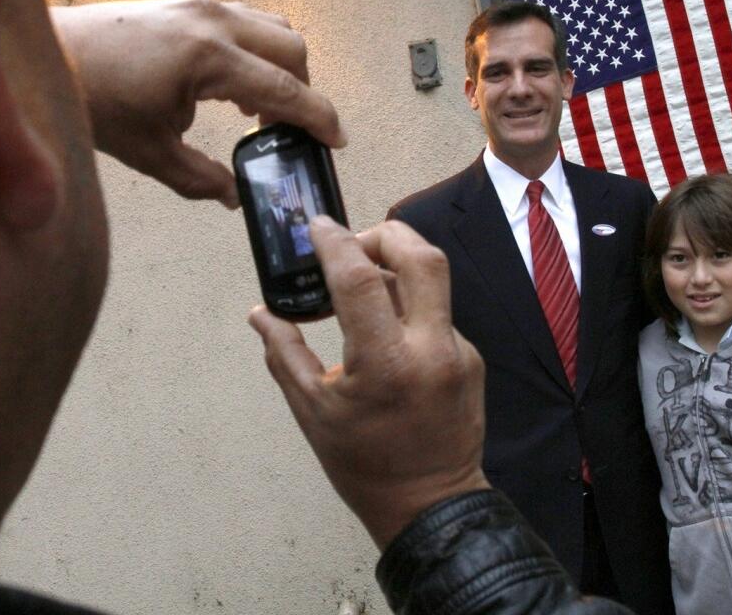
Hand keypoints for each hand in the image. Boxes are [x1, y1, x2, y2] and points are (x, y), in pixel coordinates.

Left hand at [51, 0, 344, 206]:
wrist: (48, 50)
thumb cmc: (91, 97)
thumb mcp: (148, 151)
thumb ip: (199, 178)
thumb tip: (234, 196)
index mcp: (209, 58)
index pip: (285, 90)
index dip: (318, 118)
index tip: (336, 140)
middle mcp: (214, 22)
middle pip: (292, 49)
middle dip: (303, 90)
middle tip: (289, 131)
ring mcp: (202, 6)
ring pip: (273, 27)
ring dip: (282, 66)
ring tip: (261, 109)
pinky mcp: (188, 4)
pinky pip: (246, 20)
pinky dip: (258, 49)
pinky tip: (232, 84)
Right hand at [249, 218, 489, 548]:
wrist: (432, 505)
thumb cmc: (364, 464)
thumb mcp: (312, 412)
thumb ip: (284, 354)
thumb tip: (260, 313)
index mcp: (386, 363)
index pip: (360, 279)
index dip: (334, 242)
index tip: (317, 226)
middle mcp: (432, 348)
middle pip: (423, 256)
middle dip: (384, 234)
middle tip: (351, 245)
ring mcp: (458, 350)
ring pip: (433, 282)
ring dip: (396, 269)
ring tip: (360, 287)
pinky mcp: (471, 357)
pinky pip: (437, 312)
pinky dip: (408, 306)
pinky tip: (384, 330)